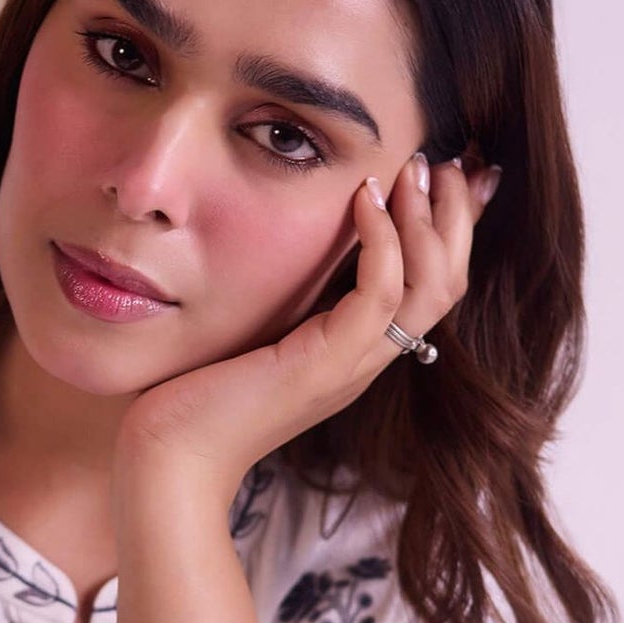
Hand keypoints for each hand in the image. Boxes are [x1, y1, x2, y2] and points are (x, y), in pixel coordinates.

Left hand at [112, 151, 499, 507]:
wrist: (167, 462)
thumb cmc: (193, 397)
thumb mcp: (252, 329)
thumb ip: (281, 294)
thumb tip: (286, 242)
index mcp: (355, 351)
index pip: (431, 286)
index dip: (452, 229)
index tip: (453, 173)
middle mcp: (366, 360)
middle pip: (450, 282)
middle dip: (455, 215)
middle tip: (444, 160)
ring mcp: (351, 366)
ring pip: (433, 287)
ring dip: (430, 219)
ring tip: (416, 169)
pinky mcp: (325, 366)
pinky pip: (380, 295)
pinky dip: (383, 241)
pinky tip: (365, 198)